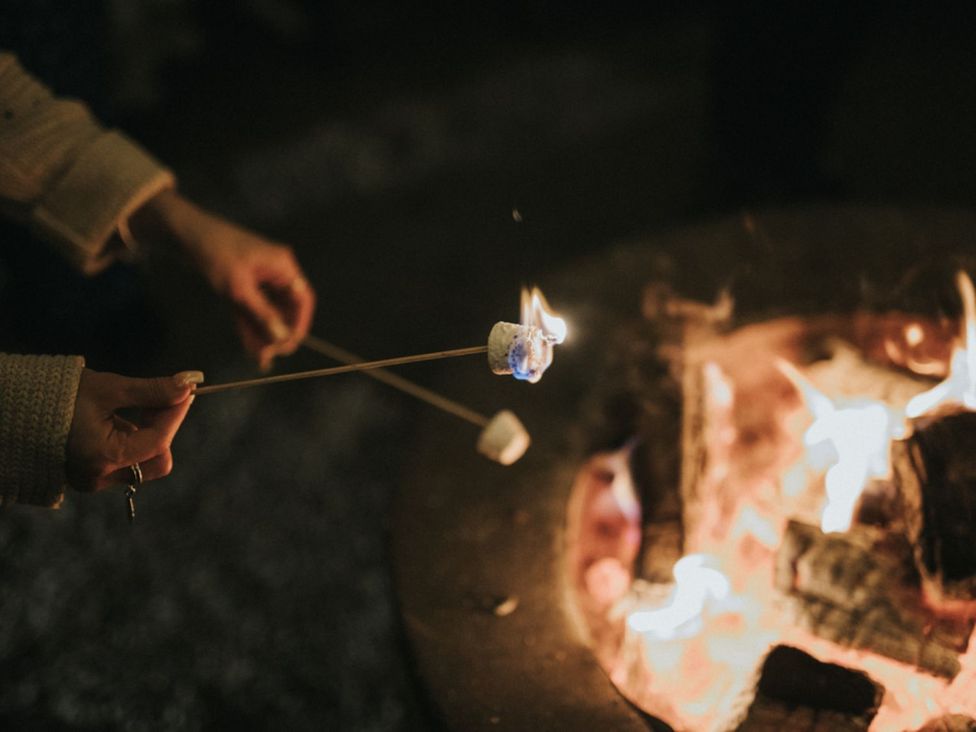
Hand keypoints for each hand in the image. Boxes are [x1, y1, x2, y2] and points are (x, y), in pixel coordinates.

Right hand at [66, 369, 201, 491]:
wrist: (12, 409)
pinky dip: (132, 439)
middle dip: (164, 429)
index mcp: (105, 457)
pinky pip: (126, 461)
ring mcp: (94, 479)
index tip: (186, 390)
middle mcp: (101, 477)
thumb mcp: (107, 389)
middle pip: (158, 460)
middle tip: (160, 399)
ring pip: (144, 462)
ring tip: (133, 405)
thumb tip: (187, 386)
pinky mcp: (89, 474)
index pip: (160, 440)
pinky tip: (120, 417)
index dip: (177, 413)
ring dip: (148, 433)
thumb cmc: (55, 396)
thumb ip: (150, 391)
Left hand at [129, 189, 315, 368]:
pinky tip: (250, 345)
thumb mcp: (238, 288)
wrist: (184, 234)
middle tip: (269, 355)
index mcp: (282, 266)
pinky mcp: (243, 283)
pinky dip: (250, 325)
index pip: (302, 300)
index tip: (289, 346)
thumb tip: (281, 337)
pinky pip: (253, 308)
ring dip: (263, 333)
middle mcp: (275, 272)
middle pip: (285, 308)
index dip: (298, 325)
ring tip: (259, 357)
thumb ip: (261, 314)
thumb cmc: (214, 253)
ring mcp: (260, 278)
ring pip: (268, 311)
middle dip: (278, 333)